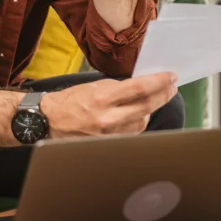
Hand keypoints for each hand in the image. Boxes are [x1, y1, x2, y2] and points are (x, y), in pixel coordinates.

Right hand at [39, 73, 178, 137]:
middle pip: (147, 106)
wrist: (48, 122)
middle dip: (163, 95)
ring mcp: (110, 134)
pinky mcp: (109, 144)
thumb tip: (142, 85)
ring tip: (152, 100)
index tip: (171, 77)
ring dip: (150, 110)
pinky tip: (137, 116)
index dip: (159, 82)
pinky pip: (132, 132)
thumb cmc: (69, 101)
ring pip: (143, 121)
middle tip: (171, 87)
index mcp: (103, 98)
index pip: (140, 88)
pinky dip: (138, 122)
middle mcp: (109, 118)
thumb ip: (118, 87)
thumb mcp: (93, 86)